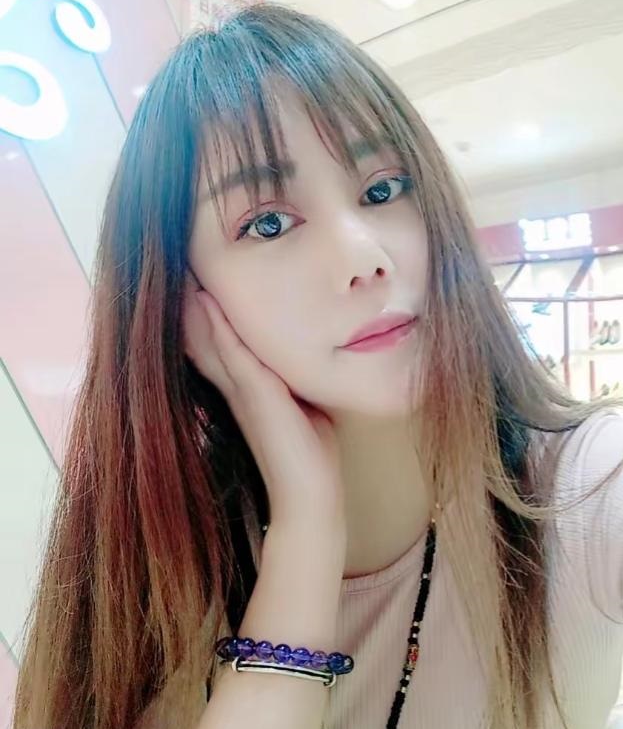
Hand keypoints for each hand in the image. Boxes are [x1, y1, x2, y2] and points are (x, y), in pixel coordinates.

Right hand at [181, 273, 344, 528]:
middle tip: (173, 265)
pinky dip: (218, 328)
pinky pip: (234, 355)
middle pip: (203, 337)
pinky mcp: (256, 396)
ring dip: (196, 307)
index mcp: (245, 389)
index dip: (201, 314)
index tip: (192, 278)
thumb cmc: (310, 454)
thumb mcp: (302, 406)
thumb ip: (292, 383)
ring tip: (180, 271)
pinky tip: (206, 300)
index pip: (216, 344)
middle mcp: (236, 387)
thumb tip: (303, 362)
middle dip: (189, 303)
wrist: (310, 497)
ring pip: (211, 340)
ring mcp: (243, 391)